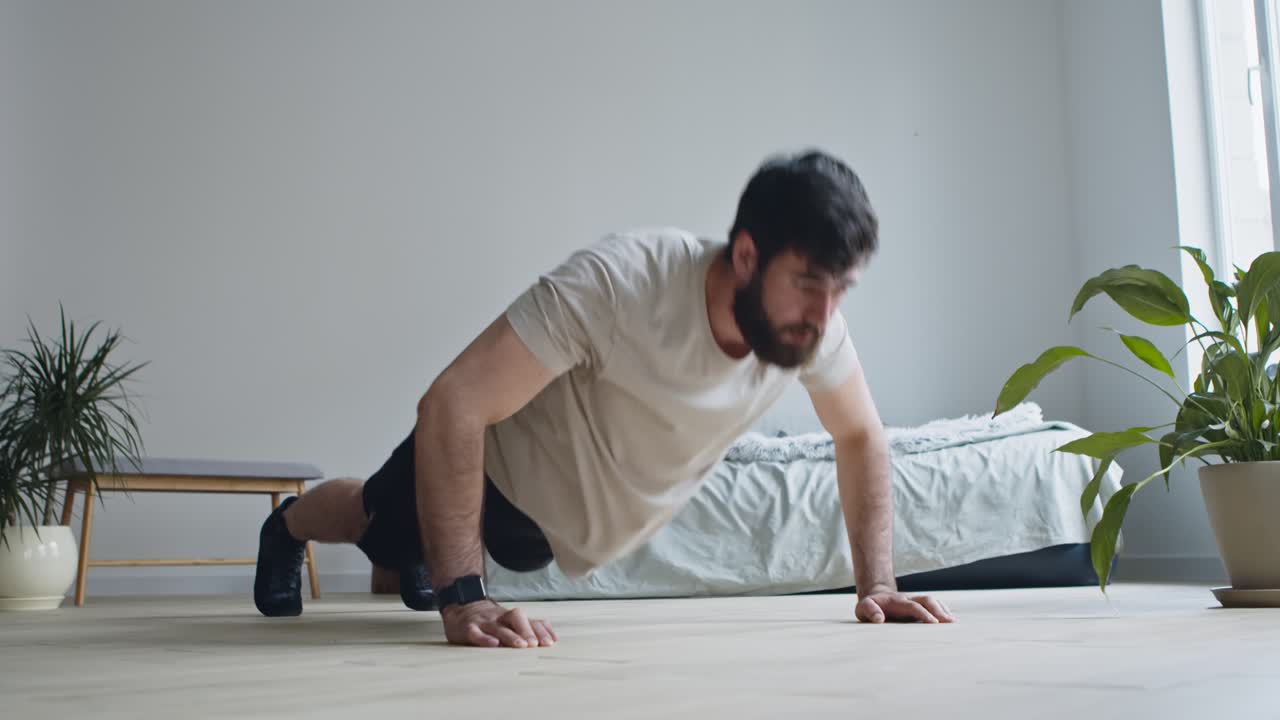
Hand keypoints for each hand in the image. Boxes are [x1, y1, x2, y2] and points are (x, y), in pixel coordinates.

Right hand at [441, 598, 556, 647]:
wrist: (461, 607)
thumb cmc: (491, 619)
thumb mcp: (510, 621)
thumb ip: (531, 627)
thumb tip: (554, 637)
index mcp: (512, 617)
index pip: (529, 620)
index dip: (540, 631)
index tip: (550, 643)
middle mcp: (500, 617)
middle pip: (516, 618)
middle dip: (527, 630)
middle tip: (535, 644)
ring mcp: (484, 622)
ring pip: (499, 627)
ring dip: (511, 636)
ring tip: (521, 646)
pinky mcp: (469, 628)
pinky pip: (476, 632)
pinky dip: (485, 638)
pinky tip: (493, 644)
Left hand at [855, 589, 954, 623]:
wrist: (875, 596)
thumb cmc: (870, 606)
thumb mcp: (863, 608)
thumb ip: (869, 611)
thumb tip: (879, 619)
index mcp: (896, 601)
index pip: (913, 606)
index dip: (923, 613)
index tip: (933, 623)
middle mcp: (908, 599)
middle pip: (927, 600)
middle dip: (939, 610)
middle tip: (949, 623)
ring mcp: (915, 600)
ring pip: (932, 601)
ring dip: (943, 610)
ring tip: (954, 622)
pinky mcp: (919, 604)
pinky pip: (934, 604)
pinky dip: (943, 609)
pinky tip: (951, 619)